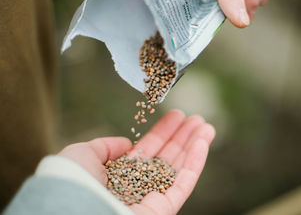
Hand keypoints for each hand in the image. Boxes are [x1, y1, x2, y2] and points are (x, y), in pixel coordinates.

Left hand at [59, 110, 215, 213]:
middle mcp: (138, 186)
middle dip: (182, 137)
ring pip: (180, 169)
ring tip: (206, 126)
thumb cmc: (73, 184)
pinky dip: (196, 163)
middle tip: (196, 118)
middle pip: (167, 157)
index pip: (148, 150)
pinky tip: (203, 142)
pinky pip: (184, 184)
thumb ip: (104, 145)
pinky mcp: (165, 209)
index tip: (176, 115)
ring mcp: (153, 198)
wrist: (76, 210)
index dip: (163, 132)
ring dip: (195, 146)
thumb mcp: (82, 154)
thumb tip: (127, 143)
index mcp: (119, 175)